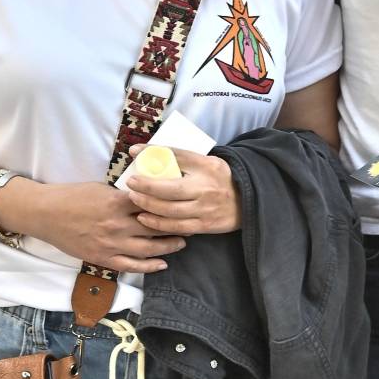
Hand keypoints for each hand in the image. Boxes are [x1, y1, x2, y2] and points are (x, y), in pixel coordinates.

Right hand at [25, 181, 186, 271]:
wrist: (46, 214)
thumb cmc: (73, 197)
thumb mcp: (101, 188)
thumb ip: (124, 195)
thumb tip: (146, 196)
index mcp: (117, 203)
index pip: (152, 204)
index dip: (171, 205)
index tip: (185, 204)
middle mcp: (117, 225)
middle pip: (155, 228)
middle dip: (176, 227)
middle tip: (191, 224)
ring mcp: (110, 244)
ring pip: (148, 250)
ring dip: (168, 247)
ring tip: (181, 243)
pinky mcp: (103, 258)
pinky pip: (131, 266)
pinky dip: (149, 267)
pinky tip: (162, 264)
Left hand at [124, 145, 240, 234]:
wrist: (248, 200)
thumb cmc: (219, 178)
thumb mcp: (204, 161)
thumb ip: (176, 156)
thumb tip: (139, 151)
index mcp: (207, 167)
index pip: (177, 157)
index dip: (154, 153)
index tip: (134, 154)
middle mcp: (206, 188)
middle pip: (170, 189)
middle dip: (146, 187)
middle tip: (130, 184)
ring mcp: (206, 209)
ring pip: (171, 211)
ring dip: (148, 206)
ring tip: (134, 199)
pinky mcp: (205, 226)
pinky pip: (177, 227)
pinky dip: (158, 224)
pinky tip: (145, 218)